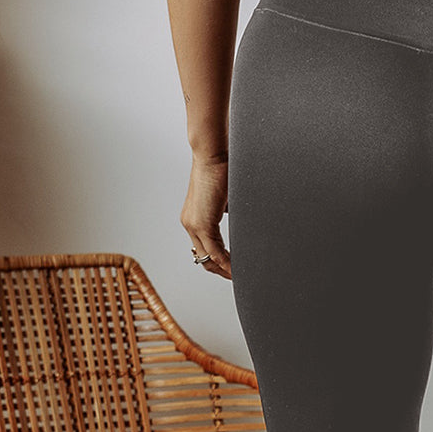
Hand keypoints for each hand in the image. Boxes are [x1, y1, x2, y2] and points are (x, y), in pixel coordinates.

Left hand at [181, 152, 231, 279]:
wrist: (213, 155)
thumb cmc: (221, 169)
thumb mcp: (226, 198)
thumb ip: (229, 212)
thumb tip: (242, 220)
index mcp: (195, 217)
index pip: (205, 248)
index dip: (219, 262)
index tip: (233, 268)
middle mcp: (190, 223)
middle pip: (204, 258)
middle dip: (221, 271)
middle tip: (237, 277)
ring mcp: (193, 225)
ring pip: (208, 258)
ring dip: (224, 270)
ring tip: (239, 275)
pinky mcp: (201, 224)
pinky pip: (215, 252)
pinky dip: (227, 263)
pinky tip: (237, 269)